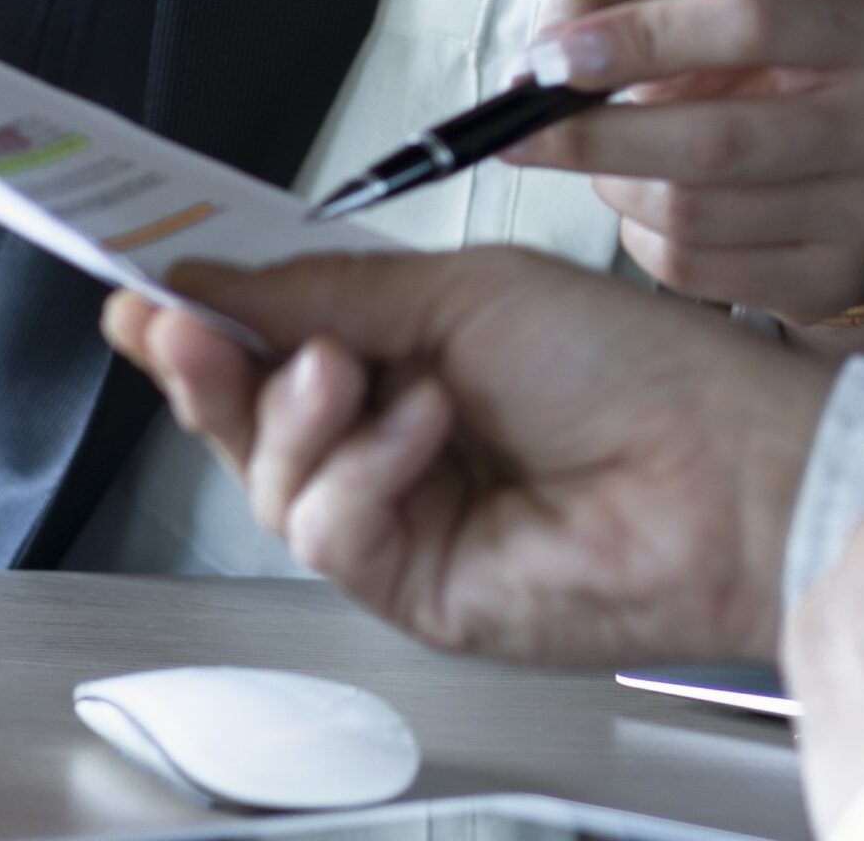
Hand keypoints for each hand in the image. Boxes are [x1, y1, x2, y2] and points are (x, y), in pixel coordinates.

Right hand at [101, 245, 831, 661]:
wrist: (717, 467)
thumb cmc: (630, 362)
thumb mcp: (468, 289)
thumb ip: (334, 290)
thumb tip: (216, 279)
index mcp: (418, 348)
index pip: (284, 337)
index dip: (211, 318)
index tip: (146, 286)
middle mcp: (400, 433)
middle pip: (256, 418)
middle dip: (209, 367)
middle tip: (173, 323)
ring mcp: (404, 513)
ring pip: (273, 479)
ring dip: (297, 414)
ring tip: (346, 369)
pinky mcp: (411, 584)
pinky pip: (329, 528)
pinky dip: (362, 470)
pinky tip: (423, 431)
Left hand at [508, 0, 863, 327]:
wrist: (858, 174)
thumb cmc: (775, 80)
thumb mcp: (721, 17)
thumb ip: (632, 9)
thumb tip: (549, 40)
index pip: (752, 22)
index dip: (643, 38)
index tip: (555, 58)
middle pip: (717, 138)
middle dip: (597, 136)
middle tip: (521, 133)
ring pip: (696, 212)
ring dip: (616, 187)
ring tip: (604, 164)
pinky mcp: (831, 280)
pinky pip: (697, 270)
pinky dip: (641, 240)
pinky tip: (645, 210)